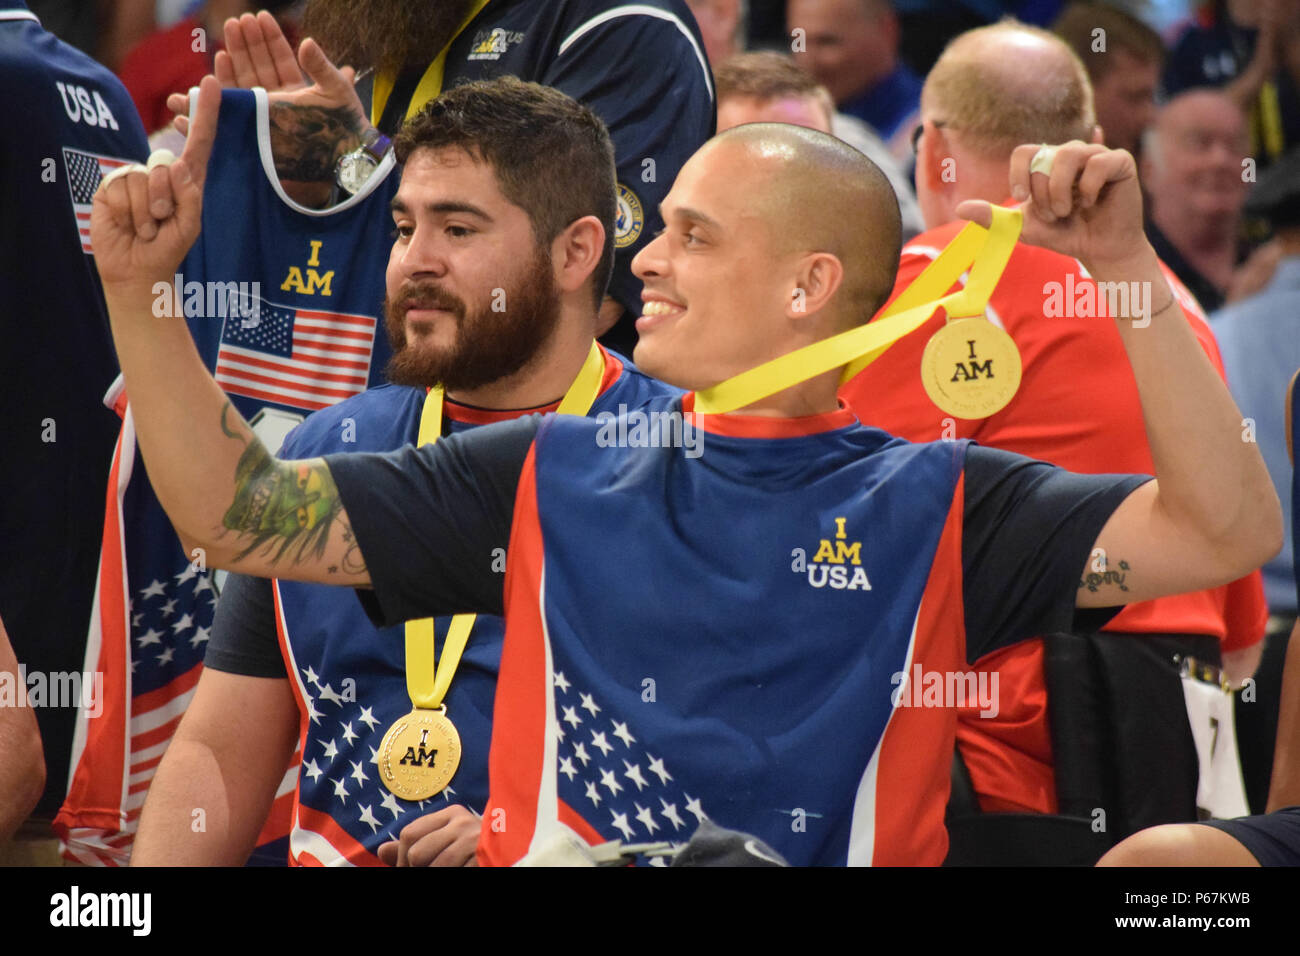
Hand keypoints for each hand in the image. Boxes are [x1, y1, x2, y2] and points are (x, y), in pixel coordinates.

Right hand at [91, 75, 219, 291]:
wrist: (136, 271)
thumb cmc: (167, 248)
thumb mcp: (189, 225)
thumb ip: (189, 196)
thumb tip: (176, 164)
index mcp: (187, 180)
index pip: (199, 141)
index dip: (205, 112)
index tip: (210, 82)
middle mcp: (161, 173)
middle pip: (168, 166)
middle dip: (165, 201)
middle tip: (161, 222)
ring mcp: (135, 176)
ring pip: (143, 178)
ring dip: (145, 211)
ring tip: (145, 227)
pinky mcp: (111, 185)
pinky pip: (121, 186)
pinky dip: (127, 212)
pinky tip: (127, 224)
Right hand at [166, 12, 363, 137]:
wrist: (338, 167)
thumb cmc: (344, 131)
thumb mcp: (337, 94)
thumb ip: (322, 68)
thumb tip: (308, 42)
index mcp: (296, 89)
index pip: (280, 58)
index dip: (269, 37)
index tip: (260, 15)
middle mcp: (277, 101)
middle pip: (257, 66)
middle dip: (246, 43)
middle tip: (236, 20)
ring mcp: (263, 116)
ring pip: (242, 85)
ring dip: (230, 63)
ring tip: (223, 42)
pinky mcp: (253, 133)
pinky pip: (232, 113)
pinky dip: (221, 94)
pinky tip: (217, 69)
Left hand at [377, 804, 480, 866]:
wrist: (516, 848)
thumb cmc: (476, 852)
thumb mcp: (446, 843)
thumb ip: (416, 845)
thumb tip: (382, 851)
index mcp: (452, 814)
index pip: (409, 833)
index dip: (401, 859)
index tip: (408, 871)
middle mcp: (463, 822)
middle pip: (417, 851)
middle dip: (415, 870)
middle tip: (428, 873)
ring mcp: (475, 839)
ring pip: (434, 866)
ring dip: (436, 873)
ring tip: (451, 870)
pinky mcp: (485, 856)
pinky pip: (456, 871)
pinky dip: (456, 874)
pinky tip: (462, 870)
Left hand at [956, 141, 1151, 274]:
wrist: (1098, 250)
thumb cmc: (1063, 234)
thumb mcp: (1023, 227)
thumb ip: (995, 217)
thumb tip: (959, 209)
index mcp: (1046, 164)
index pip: (1024, 152)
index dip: (1019, 176)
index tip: (1022, 200)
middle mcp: (1069, 153)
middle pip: (1044, 157)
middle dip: (1043, 194)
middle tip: (1054, 214)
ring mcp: (1095, 155)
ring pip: (1069, 154)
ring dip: (1062, 190)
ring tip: (1068, 210)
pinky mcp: (1120, 162)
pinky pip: (1098, 163)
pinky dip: (1090, 188)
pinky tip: (1094, 203)